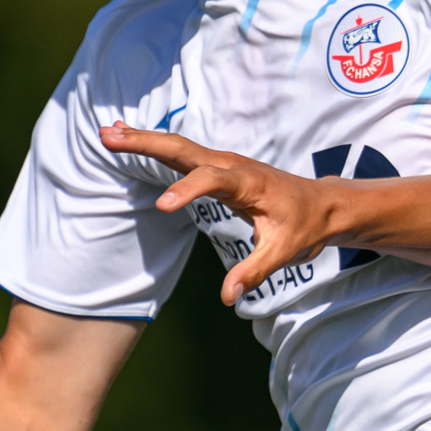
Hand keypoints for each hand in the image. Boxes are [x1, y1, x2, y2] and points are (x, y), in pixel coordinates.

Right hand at [100, 123, 332, 304]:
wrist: (322, 205)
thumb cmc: (305, 227)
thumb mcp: (285, 253)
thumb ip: (255, 272)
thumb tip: (229, 297)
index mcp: (249, 182)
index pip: (212, 179)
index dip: (187, 191)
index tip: (163, 206)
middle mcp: (232, 165)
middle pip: (184, 149)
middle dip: (146, 143)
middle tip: (110, 137)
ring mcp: (223, 163)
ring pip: (178, 147)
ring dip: (143, 139)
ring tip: (108, 134)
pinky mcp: (217, 168)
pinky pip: (181, 154)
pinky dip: (154, 145)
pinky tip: (129, 139)